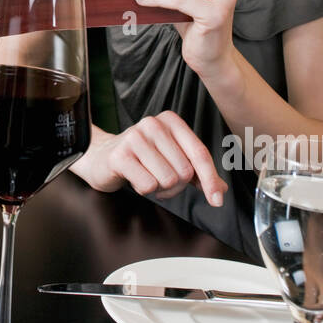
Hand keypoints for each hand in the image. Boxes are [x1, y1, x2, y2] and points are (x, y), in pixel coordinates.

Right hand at [73, 113, 228, 205]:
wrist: (102, 157)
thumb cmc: (141, 158)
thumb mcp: (171, 159)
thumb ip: (197, 172)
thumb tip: (221, 190)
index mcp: (170, 121)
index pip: (199, 154)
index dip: (210, 180)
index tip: (217, 200)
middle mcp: (153, 124)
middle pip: (184, 172)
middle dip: (176, 186)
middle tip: (159, 179)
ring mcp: (135, 137)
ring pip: (168, 180)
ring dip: (159, 188)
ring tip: (146, 177)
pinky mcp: (120, 155)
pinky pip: (148, 185)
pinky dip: (144, 189)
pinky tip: (134, 178)